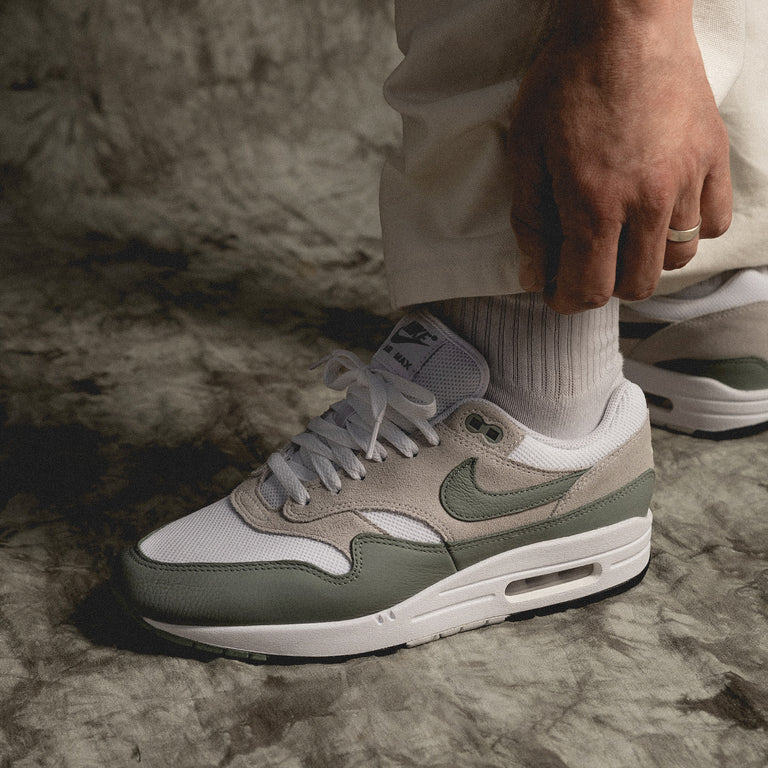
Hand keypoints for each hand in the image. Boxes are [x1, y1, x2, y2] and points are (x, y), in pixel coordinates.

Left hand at [508, 1, 731, 313]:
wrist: (624, 21)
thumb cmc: (567, 81)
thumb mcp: (527, 150)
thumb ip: (531, 220)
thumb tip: (535, 275)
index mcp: (593, 203)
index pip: (589, 288)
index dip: (567, 301)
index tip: (556, 293)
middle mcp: (646, 201)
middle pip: (636, 285)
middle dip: (605, 285)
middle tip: (586, 264)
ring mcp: (686, 180)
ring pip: (677, 259)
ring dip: (646, 261)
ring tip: (624, 238)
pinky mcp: (713, 158)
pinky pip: (712, 223)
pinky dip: (688, 230)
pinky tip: (664, 213)